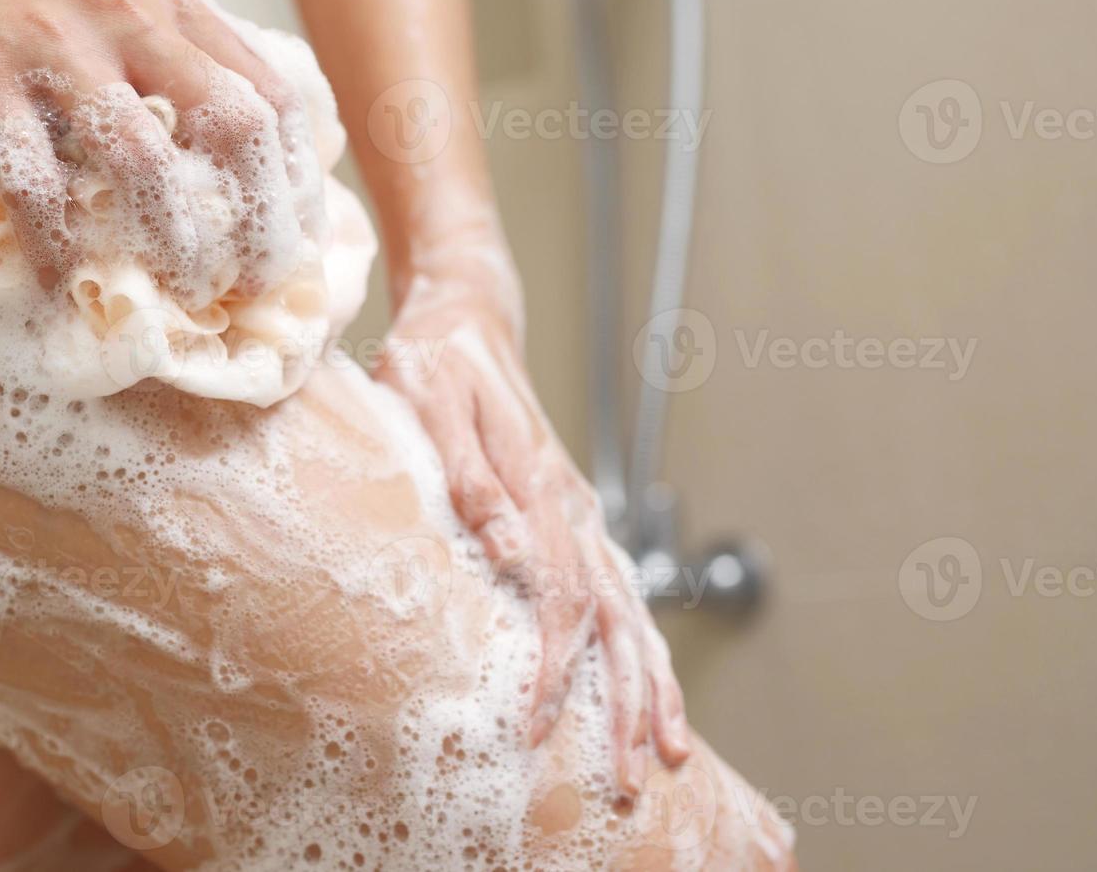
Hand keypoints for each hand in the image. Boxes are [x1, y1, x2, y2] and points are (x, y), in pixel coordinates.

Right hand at [0, 0, 305, 295]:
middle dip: (256, 214)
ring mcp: (56, 41)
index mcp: (170, 1)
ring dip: (172, 236)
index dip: (295, 176)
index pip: (269, 93)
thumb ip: (179, 55)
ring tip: (183, 288)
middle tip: (254, 279)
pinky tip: (59, 278)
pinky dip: (51, 237)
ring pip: (142, 155)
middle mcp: (128, 13)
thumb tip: (245, 150)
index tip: (296, 237)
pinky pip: (31, 174)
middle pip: (233, 123)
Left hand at [375, 245, 691, 798]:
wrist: (470, 319)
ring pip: (630, 612)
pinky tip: (643, 685)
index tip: (533, 731)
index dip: (551, 671)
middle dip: (623, 703)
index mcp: (541, 488)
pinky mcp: (573, 517)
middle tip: (627, 777)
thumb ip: (470, 477)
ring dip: (647, 684)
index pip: (560, 599)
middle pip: (613, 621)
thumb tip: (508, 551)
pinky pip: (617, 593)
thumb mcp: (432, 403)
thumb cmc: (438, 362)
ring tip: (663, 750)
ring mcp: (580, 514)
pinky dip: (637, 648)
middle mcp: (572, 509)